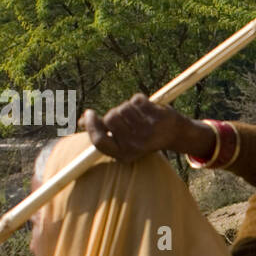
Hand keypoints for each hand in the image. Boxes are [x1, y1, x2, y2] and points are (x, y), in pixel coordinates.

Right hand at [80, 94, 214, 162]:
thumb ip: (103, 132)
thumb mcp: (122, 140)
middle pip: (110, 118)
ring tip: (139, 115)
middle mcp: (135, 146)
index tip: (90, 113)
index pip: (98, 141)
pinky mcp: (157, 118)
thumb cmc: (144, 136)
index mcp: (124, 155)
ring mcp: (148, 132)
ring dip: (128, 107)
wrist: (175, 135)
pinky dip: (140, 100)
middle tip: (126, 117)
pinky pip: (136, 99)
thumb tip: (79, 121)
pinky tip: (148, 109)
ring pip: (123, 108)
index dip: (90, 125)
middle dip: (115, 112)